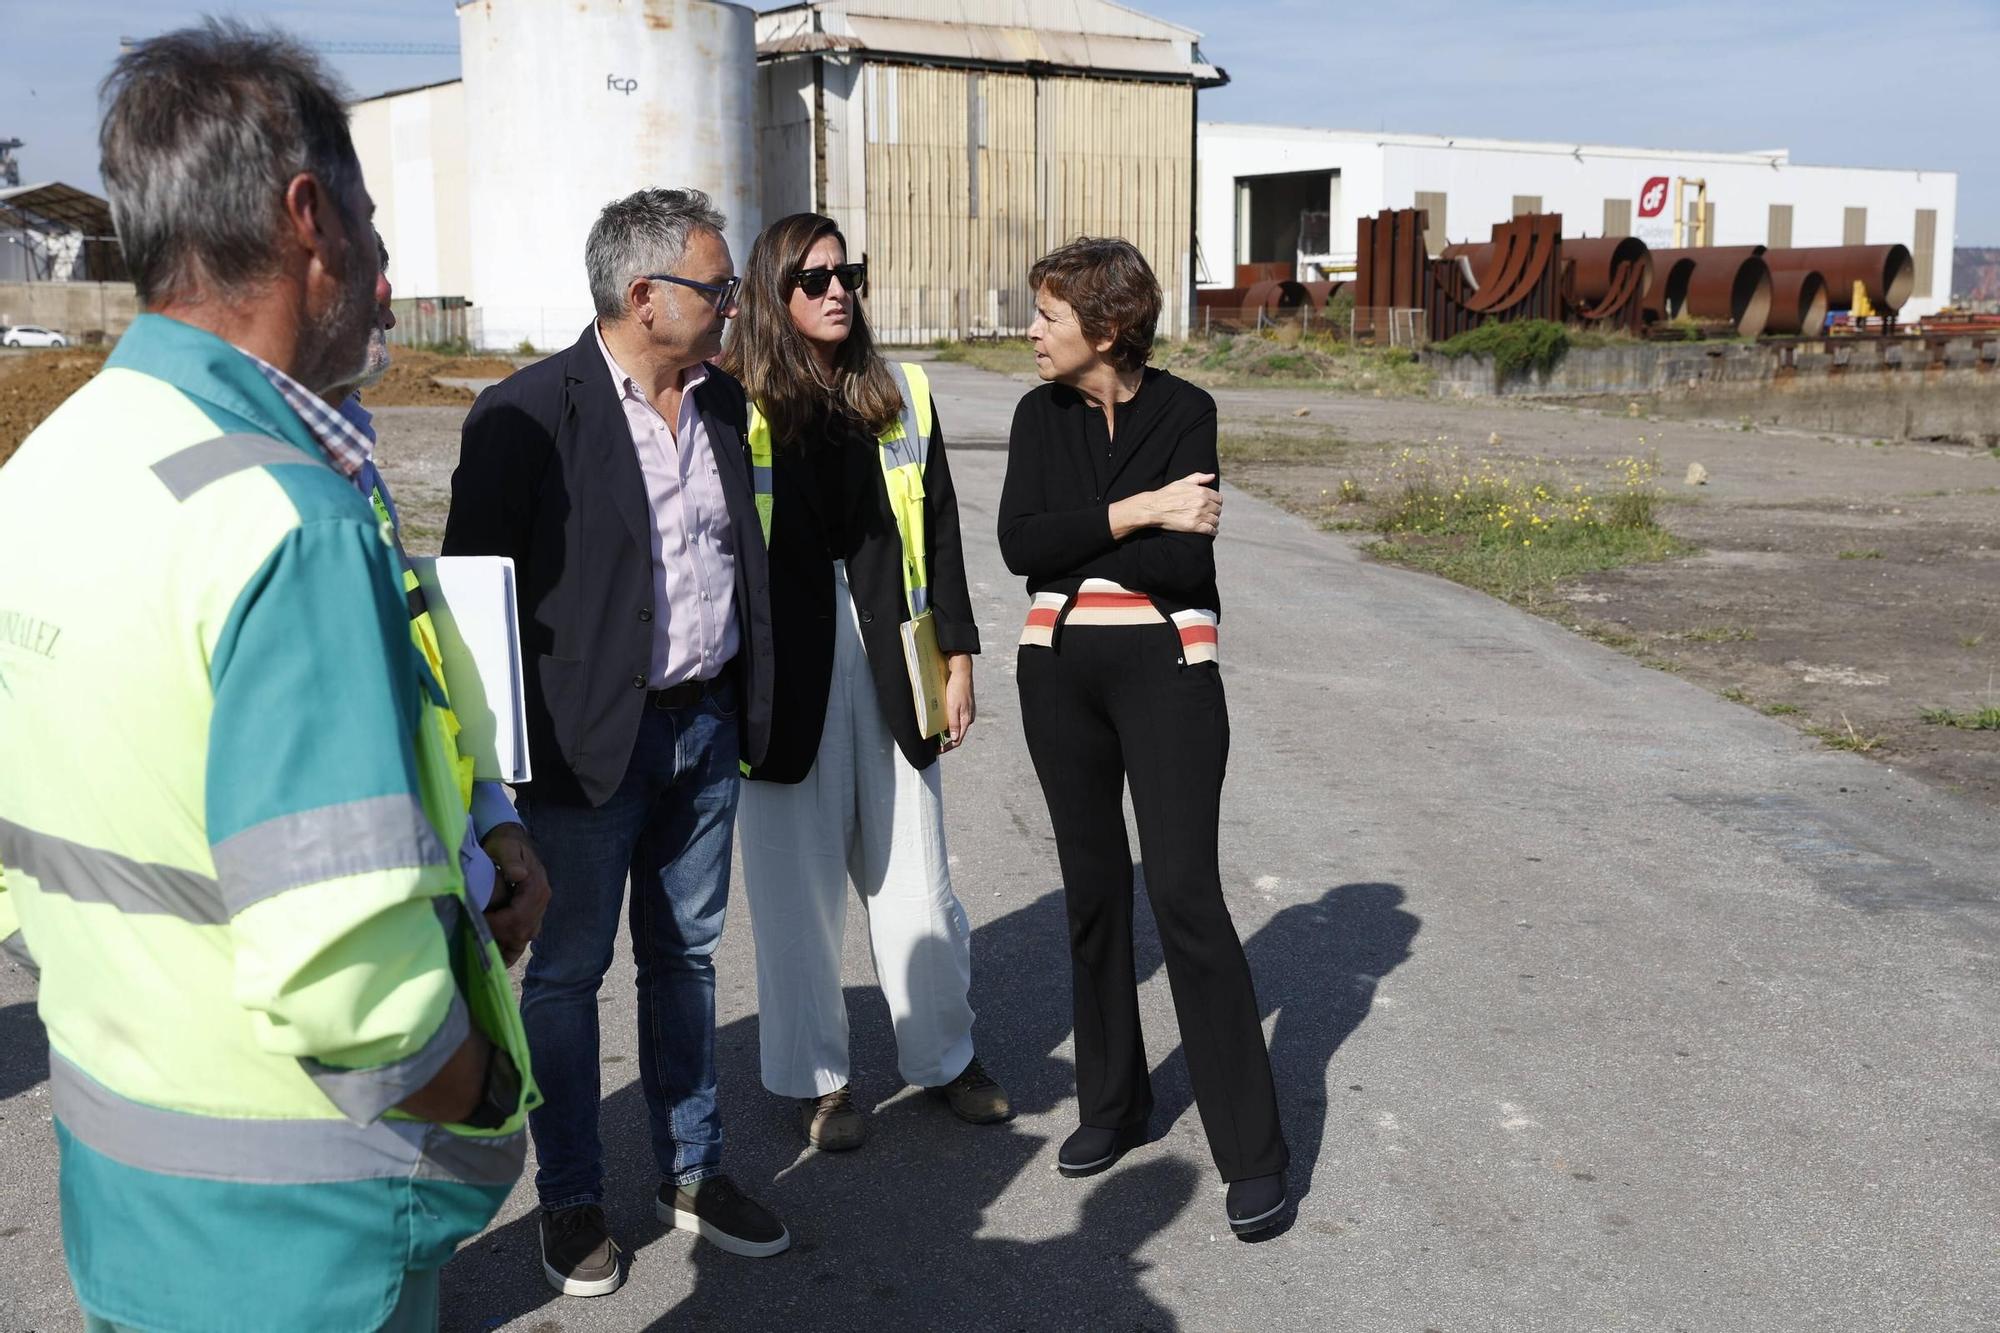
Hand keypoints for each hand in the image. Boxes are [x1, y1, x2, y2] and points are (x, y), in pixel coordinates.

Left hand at [480, 822, 550, 966]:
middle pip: (522, 931)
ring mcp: (538, 908)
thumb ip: (510, 860)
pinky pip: (524, 936)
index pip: (518, 916)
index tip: (476, 922)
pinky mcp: (531, 913)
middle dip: (498, 938)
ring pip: (524, 937)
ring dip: (505, 948)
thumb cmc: (505, 843)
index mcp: (536, 887)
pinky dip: (511, 949)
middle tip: (474, 938)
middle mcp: (541, 901)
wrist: (512, 840)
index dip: (497, 924)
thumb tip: (519, 875)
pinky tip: (496, 958)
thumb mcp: (505, 846)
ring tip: (485, 958)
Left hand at [941, 654, 974, 751]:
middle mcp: (968, 717)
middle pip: (956, 733)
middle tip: (933, 740)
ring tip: (934, 727)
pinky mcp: (963, 705)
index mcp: (967, 720)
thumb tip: (954, 739)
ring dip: (945, 727)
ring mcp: (966, 711)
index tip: (938, 751)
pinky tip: (940, 716)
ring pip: (955, 725)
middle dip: (945, 738)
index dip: (947, 747)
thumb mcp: (953, 707)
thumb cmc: (957, 688)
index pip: (958, 740)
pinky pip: (955, 716)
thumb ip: (954, 723)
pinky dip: (947, 719)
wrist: (962, 671)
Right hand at [1147, 472, 1221, 535]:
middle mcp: (1202, 503)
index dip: (1217, 502)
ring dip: (1214, 522)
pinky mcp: (1194, 526)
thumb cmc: (1167, 494)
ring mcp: (1199, 515)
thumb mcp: (1183, 482)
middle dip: (1215, 512)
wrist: (1154, 508)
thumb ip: (1199, 477)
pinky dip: (1213, 531)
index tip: (1213, 505)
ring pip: (1215, 520)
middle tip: (1211, 514)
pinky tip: (1212, 531)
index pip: (1218, 498)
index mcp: (1202, 491)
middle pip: (1218, 510)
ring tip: (1211, 523)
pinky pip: (1210, 530)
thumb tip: (1212, 476)